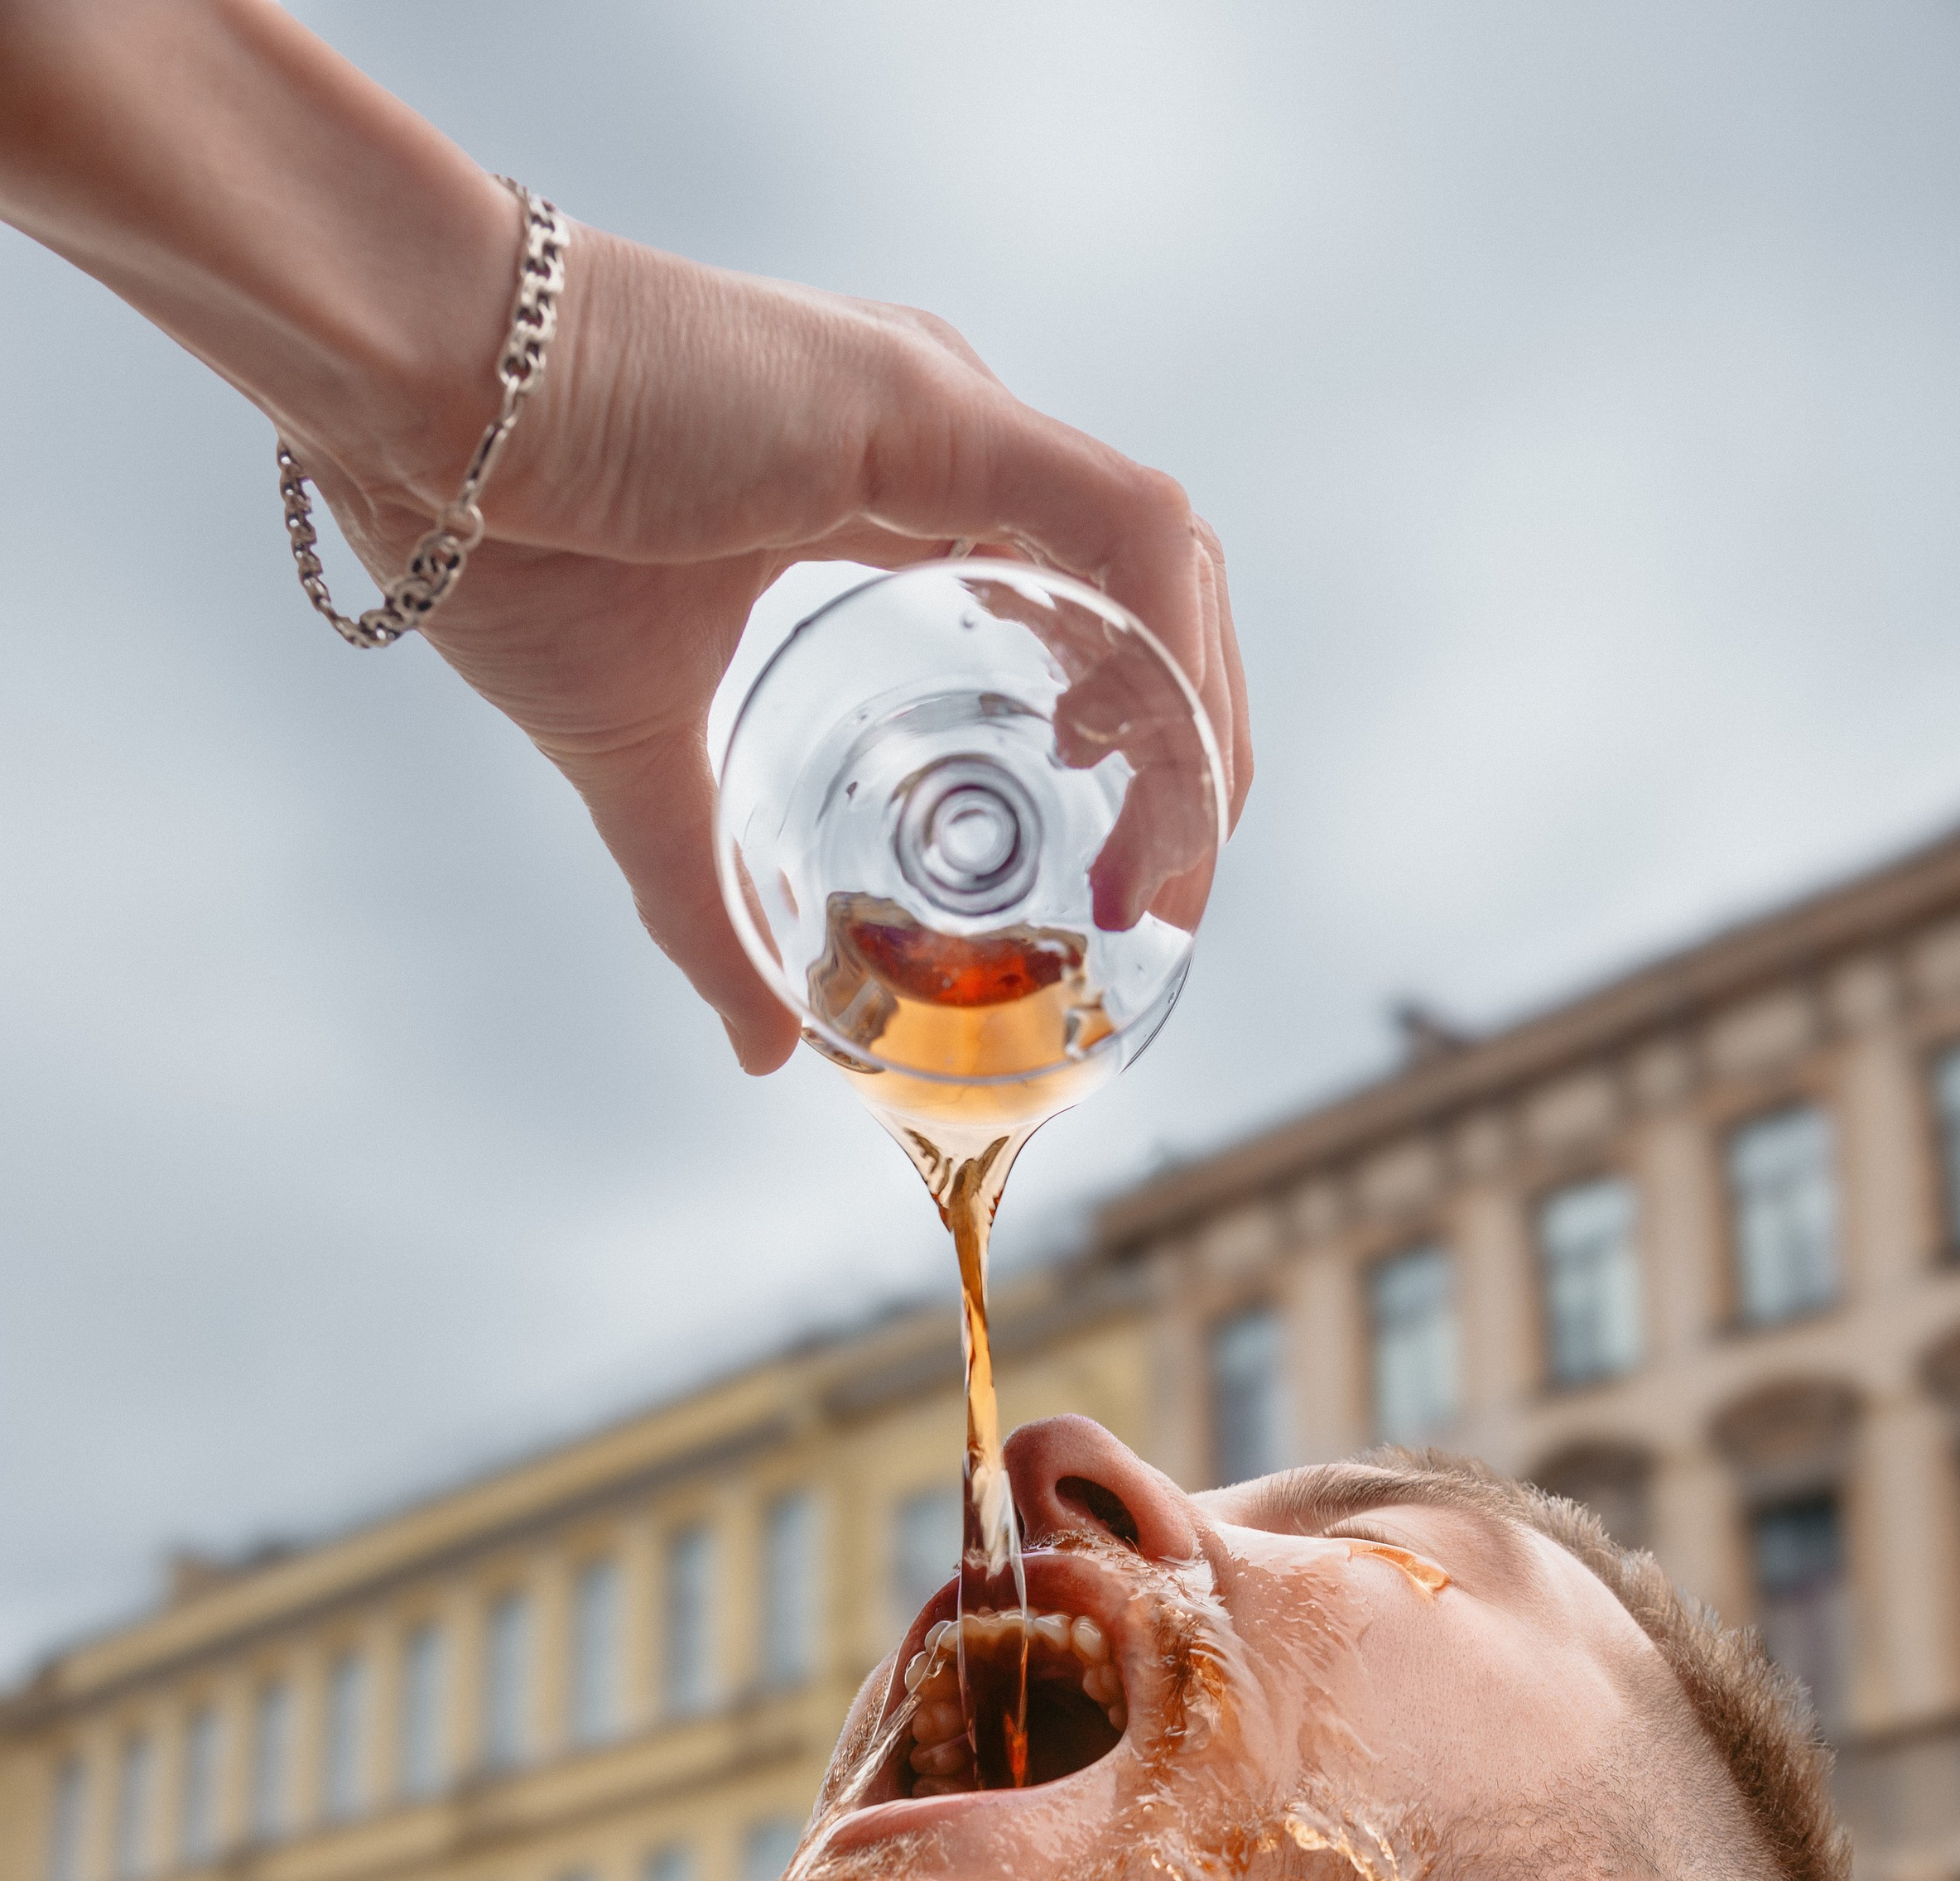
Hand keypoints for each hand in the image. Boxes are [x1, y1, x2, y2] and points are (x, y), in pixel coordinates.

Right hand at [301, 229, 1251, 1071]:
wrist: (418, 406)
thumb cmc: (506, 539)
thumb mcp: (639, 765)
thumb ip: (707, 906)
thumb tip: (761, 1049)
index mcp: (893, 499)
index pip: (1082, 608)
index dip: (1135, 738)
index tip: (1124, 864)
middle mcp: (945, 442)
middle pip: (1148, 587)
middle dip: (1189, 745)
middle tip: (1172, 884)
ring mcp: (946, 414)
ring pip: (1162, 555)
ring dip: (1195, 712)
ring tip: (1176, 848)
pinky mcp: (931, 409)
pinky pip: (1123, 523)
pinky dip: (1161, 646)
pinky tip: (1136, 750)